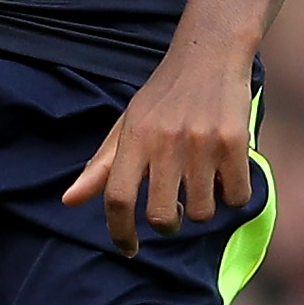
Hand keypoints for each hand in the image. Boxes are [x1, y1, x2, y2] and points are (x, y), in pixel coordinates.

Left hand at [63, 35, 255, 257]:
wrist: (209, 56)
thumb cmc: (163, 97)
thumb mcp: (127, 125)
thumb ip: (101, 166)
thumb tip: (68, 201)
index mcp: (134, 139)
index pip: (118, 198)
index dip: (119, 232)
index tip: (128, 248)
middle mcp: (166, 143)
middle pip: (163, 215)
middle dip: (167, 225)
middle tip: (174, 213)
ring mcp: (202, 144)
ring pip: (203, 211)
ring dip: (202, 208)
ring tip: (200, 182)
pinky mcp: (235, 144)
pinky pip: (235, 197)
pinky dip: (231, 196)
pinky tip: (224, 176)